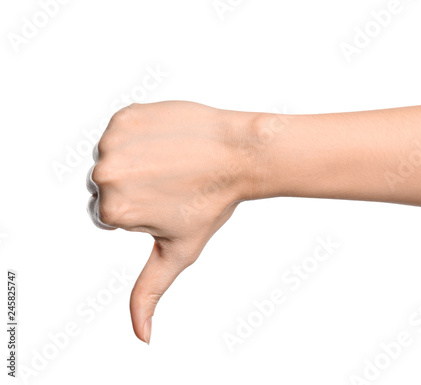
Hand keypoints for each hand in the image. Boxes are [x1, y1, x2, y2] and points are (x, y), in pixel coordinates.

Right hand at [86, 101, 259, 342]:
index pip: (110, 215)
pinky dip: (141, 134)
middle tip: (173, 181)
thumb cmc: (212, 202)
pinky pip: (122, 131)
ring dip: (137, 158)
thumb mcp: (178, 252)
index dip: (141, 211)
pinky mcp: (124, 116)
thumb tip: (143, 338)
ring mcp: (113, 142)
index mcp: (112, 212)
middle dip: (135, 185)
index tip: (169, 201)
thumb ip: (149, 291)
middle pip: (108, 186)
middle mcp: (104, 175)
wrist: (239, 154)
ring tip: (172, 160)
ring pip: (114, 157)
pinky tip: (169, 140)